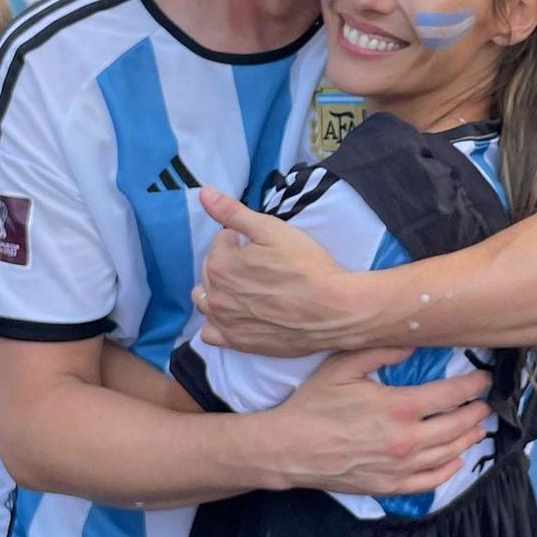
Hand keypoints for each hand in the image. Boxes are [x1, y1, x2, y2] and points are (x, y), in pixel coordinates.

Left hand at [194, 186, 351, 355]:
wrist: (333, 309)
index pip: (219, 242)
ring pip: (205, 300)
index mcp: (220, 265)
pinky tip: (235, 314)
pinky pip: (210, 333)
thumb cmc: (305, 266)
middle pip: (211, 271)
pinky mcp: (237, 343)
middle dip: (228, 262)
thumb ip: (232, 211)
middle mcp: (215, 296)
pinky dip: (217, 323)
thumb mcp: (269, 228)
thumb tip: (203, 193)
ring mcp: (225, 323)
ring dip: (217, 290)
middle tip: (257, 263)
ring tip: (244, 286)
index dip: (239, 238)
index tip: (260, 243)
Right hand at [268, 347, 490, 495]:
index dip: (471, 386)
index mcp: (398, 407)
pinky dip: (450, 469)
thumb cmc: (315, 403)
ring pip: (449, 454)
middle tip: (486, 403)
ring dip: (469, 439)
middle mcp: (407, 440)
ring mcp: (401, 467)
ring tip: (478, 427)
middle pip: (456, 426)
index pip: (449, 395)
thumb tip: (414, 341)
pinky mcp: (391, 486)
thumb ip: (381, 351)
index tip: (483, 379)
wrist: (292, 448)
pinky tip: (456, 459)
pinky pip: (431, 481)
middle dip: (476, 412)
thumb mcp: (343, 366)